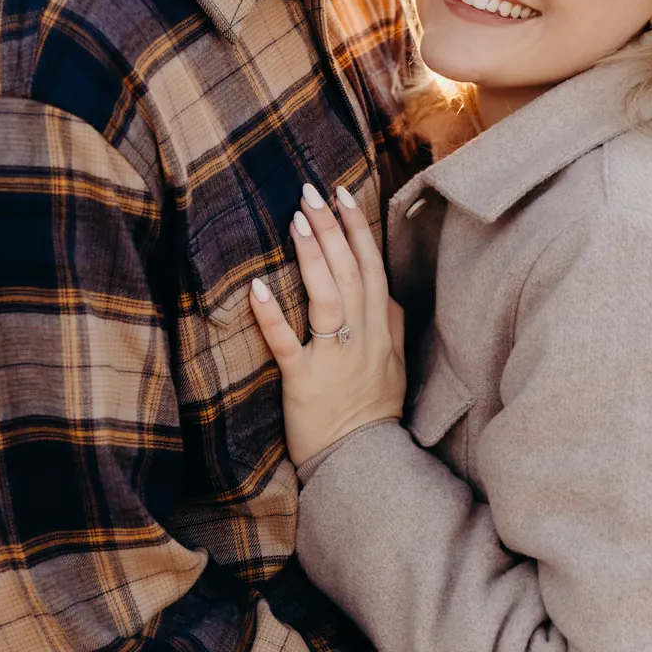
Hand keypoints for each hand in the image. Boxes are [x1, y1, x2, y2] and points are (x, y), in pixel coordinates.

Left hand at [250, 182, 406, 468]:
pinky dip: (273, 315)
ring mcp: (335, 358)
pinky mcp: (305, 381)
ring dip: (312, 257)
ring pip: (327, 297)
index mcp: (380, 329)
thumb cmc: (374, 412)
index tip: (343, 194)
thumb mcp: (394, 365)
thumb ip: (390, 327)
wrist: (363, 461)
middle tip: (312, 190)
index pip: (372, 267)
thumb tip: (387, 296)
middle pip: (349, 271)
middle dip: (333, 227)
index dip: (358, 228)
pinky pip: (288, 344)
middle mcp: (362, 337)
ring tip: (297, 220)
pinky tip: (257, 286)